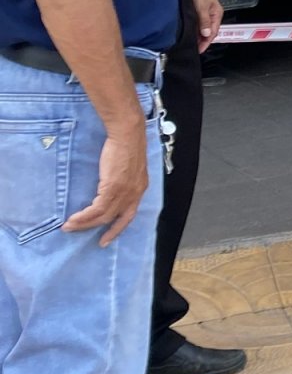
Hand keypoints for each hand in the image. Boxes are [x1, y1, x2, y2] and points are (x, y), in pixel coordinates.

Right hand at [64, 120, 148, 243]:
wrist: (127, 134)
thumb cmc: (126, 146)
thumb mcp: (129, 167)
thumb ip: (123, 181)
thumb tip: (110, 188)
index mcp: (140, 188)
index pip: (129, 215)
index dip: (118, 228)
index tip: (107, 239)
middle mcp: (134, 193)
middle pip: (115, 219)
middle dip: (99, 230)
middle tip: (81, 234)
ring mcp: (125, 192)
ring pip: (104, 216)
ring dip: (85, 224)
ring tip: (70, 227)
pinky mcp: (113, 187)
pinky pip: (97, 208)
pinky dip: (85, 216)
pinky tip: (74, 218)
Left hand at [193, 0, 224, 50]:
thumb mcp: (202, 7)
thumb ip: (204, 21)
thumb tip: (206, 34)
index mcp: (217, 13)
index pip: (213, 32)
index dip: (206, 42)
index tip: (198, 50)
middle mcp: (212, 13)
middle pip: (209, 31)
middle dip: (202, 40)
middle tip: (193, 48)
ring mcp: (206, 11)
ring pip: (203, 27)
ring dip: (198, 34)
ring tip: (190, 41)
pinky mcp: (199, 8)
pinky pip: (198, 22)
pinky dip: (194, 28)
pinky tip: (188, 30)